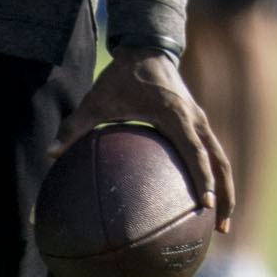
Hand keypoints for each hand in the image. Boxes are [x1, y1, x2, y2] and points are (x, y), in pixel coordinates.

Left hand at [57, 47, 235, 227]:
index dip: (202, 178)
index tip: (205, 204)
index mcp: (175, 115)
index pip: (195, 151)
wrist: (147, 48)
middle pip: (219, 161)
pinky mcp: (197, 122)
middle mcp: (195, 120)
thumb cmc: (122, 76)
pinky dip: (214, 176)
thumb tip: (50, 152)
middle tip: (221, 228)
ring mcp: (200, 121)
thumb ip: (75, 126)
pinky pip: (212, 152)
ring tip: (221, 223)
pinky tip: (203, 199)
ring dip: (225, 189)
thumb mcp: (96, 99)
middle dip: (224, 195)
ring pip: (221, 159)